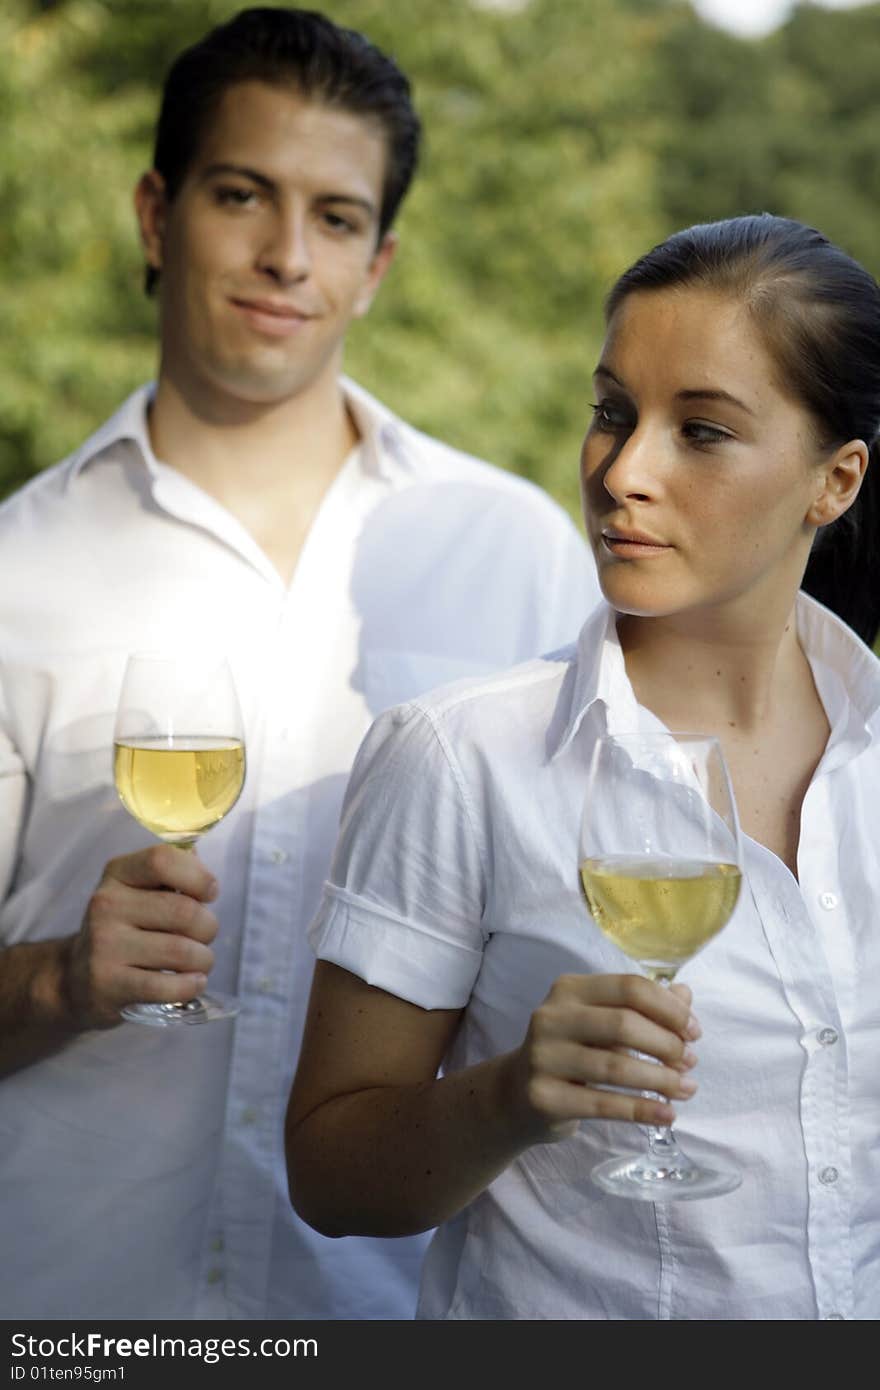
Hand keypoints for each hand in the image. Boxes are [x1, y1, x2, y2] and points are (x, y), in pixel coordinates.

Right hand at [64, 846, 219, 1027]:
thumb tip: (199, 857)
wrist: (77, 979)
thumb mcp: (140, 891)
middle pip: (184, 911)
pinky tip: (192, 982)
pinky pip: (168, 986)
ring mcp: (104, 946)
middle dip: (208, 927)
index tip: (210, 894)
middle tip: (203, 937)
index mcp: (118, 874)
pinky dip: (191, 986)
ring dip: (203, 960)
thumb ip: (173, 871)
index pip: (163, 860)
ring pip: (182, 951)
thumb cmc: (127, 928)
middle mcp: (105, 905)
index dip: (198, 876)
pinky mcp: (108, 985)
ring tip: (198, 963)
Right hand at [508, 974, 700, 1141]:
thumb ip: (642, 1007)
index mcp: (569, 990)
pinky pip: (603, 1105)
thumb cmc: (570, 1052)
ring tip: (685, 1089)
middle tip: (689, 1063)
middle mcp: (551, 1017)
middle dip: (666, 1045)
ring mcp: (543, 1057)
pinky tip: (666, 1115)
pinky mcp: (543, 1097)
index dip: (669, 1009)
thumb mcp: (600, 1023)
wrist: (516, 1095)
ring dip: (660, 1080)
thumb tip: (686, 996)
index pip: (629, 988)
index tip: (694, 1032)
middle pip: (623, 1024)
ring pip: (615, 1067)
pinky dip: (642, 1111)